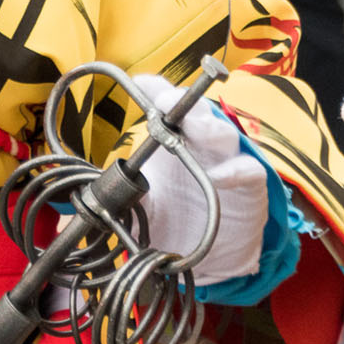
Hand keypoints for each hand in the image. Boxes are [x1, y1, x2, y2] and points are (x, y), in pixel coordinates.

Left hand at [133, 75, 267, 285]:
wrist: (213, 259)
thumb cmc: (178, 223)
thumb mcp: (143, 210)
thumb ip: (123, 197)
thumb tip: (92, 194)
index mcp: (174, 142)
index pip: (167, 107)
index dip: (156, 90)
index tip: (140, 83)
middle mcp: (201, 146)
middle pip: (196, 112)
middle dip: (182, 103)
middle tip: (165, 101)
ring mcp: (228, 163)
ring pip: (224, 133)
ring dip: (207, 127)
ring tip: (192, 127)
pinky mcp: (251, 187)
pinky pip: (249, 170)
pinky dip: (234, 170)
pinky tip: (218, 177)